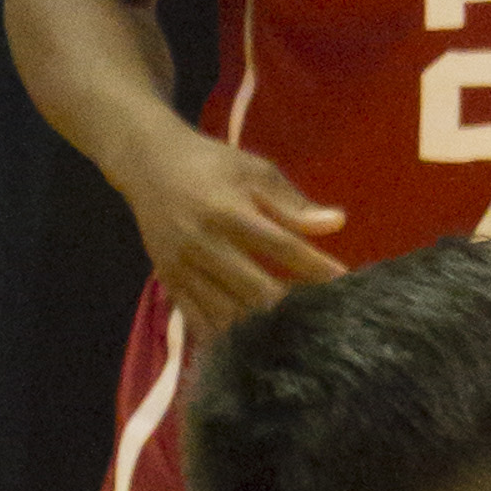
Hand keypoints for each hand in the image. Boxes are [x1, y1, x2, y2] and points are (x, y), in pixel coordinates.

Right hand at [131, 129, 343, 333]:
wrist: (150, 164)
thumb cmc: (213, 164)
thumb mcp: (256, 171)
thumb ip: (293, 203)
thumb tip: (337, 224)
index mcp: (229, 212)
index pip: (282, 247)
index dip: (314, 266)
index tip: (341, 279)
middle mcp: (204, 243)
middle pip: (255, 289)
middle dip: (288, 300)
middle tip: (311, 304)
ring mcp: (182, 265)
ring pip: (228, 311)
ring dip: (257, 317)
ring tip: (280, 314)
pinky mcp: (167, 279)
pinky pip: (198, 318)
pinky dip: (224, 326)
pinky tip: (245, 324)